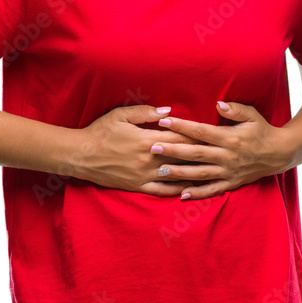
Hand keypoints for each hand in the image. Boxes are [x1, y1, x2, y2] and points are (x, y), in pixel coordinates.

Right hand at [75, 104, 208, 196]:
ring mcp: (144, 175)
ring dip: (194, 175)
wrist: (81, 155)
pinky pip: (162, 191)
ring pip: (175, 176)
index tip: (213, 135)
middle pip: (181, 157)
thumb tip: (168, 111)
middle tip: (219, 154)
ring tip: (212, 173)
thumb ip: (146, 112)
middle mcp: (148, 160)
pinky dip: (177, 190)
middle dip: (201, 156)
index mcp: (146, 140)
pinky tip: (189, 190)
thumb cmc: (101, 131)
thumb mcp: (121, 115)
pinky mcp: (137, 186)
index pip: (179, 138)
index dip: (197, 137)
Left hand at [150, 100, 293, 199]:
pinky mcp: (231, 183)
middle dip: (173, 151)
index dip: (182, 126)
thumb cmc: (262, 130)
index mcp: (230, 138)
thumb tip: (218, 104)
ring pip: (200, 174)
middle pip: (195, 154)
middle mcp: (227, 156)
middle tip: (153, 148)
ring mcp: (229, 171)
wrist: (279, 153)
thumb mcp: (253, 115)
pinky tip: (181, 195)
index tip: (164, 121)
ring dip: (179, 173)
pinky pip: (212, 190)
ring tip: (160, 171)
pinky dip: (197, 194)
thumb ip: (235, 109)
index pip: (201, 132)